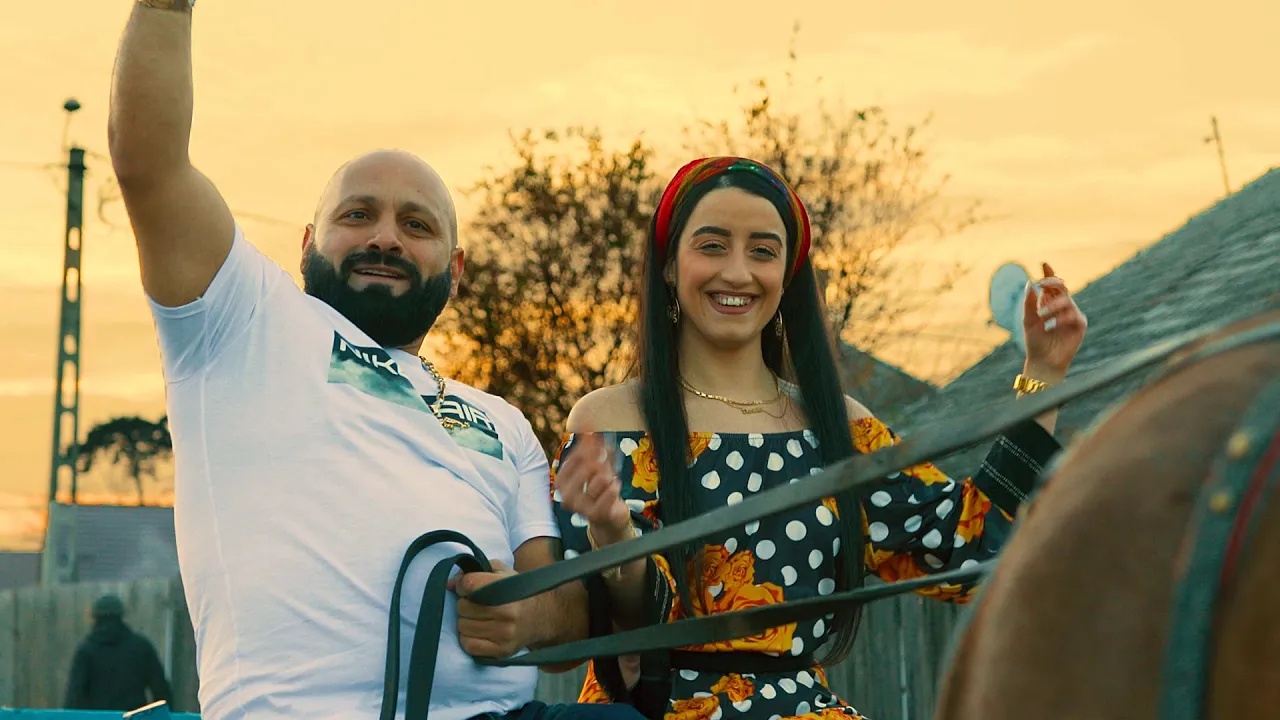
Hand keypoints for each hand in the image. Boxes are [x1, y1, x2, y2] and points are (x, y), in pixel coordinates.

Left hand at [449, 559, 530, 657]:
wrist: (542, 616)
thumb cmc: (517, 592)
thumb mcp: (501, 574)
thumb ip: (475, 572)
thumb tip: (450, 584)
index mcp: (506, 589)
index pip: (468, 584)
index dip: (463, 585)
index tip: (468, 588)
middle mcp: (505, 612)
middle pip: (462, 607)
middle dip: (465, 604)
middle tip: (477, 605)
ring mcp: (503, 634)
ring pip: (462, 627)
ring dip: (466, 621)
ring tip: (479, 618)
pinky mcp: (500, 651)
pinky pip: (468, 645)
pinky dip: (468, 638)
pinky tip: (478, 632)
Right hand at [557, 433, 632, 543]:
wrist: (608, 517)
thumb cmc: (600, 488)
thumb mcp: (596, 464)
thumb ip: (591, 446)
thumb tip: (587, 424)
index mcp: (561, 482)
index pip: (575, 456)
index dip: (590, 448)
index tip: (600, 447)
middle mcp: (566, 496)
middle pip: (588, 466)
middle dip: (601, 463)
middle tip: (606, 467)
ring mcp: (580, 507)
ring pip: (600, 479)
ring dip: (609, 477)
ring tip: (609, 482)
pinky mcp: (596, 515)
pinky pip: (610, 492)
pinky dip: (615, 488)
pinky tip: (613, 490)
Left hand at [1022, 262, 1086, 377]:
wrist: (1042, 361)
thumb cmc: (1035, 342)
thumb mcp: (1028, 320)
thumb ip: (1029, 303)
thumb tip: (1030, 283)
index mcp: (1049, 303)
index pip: (1051, 285)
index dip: (1049, 274)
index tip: (1044, 264)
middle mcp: (1062, 307)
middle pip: (1061, 287)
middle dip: (1053, 282)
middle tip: (1042, 282)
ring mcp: (1072, 315)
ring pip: (1066, 300)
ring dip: (1053, 306)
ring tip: (1042, 316)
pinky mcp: (1079, 325)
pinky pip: (1074, 315)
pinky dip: (1063, 317)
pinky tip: (1054, 324)